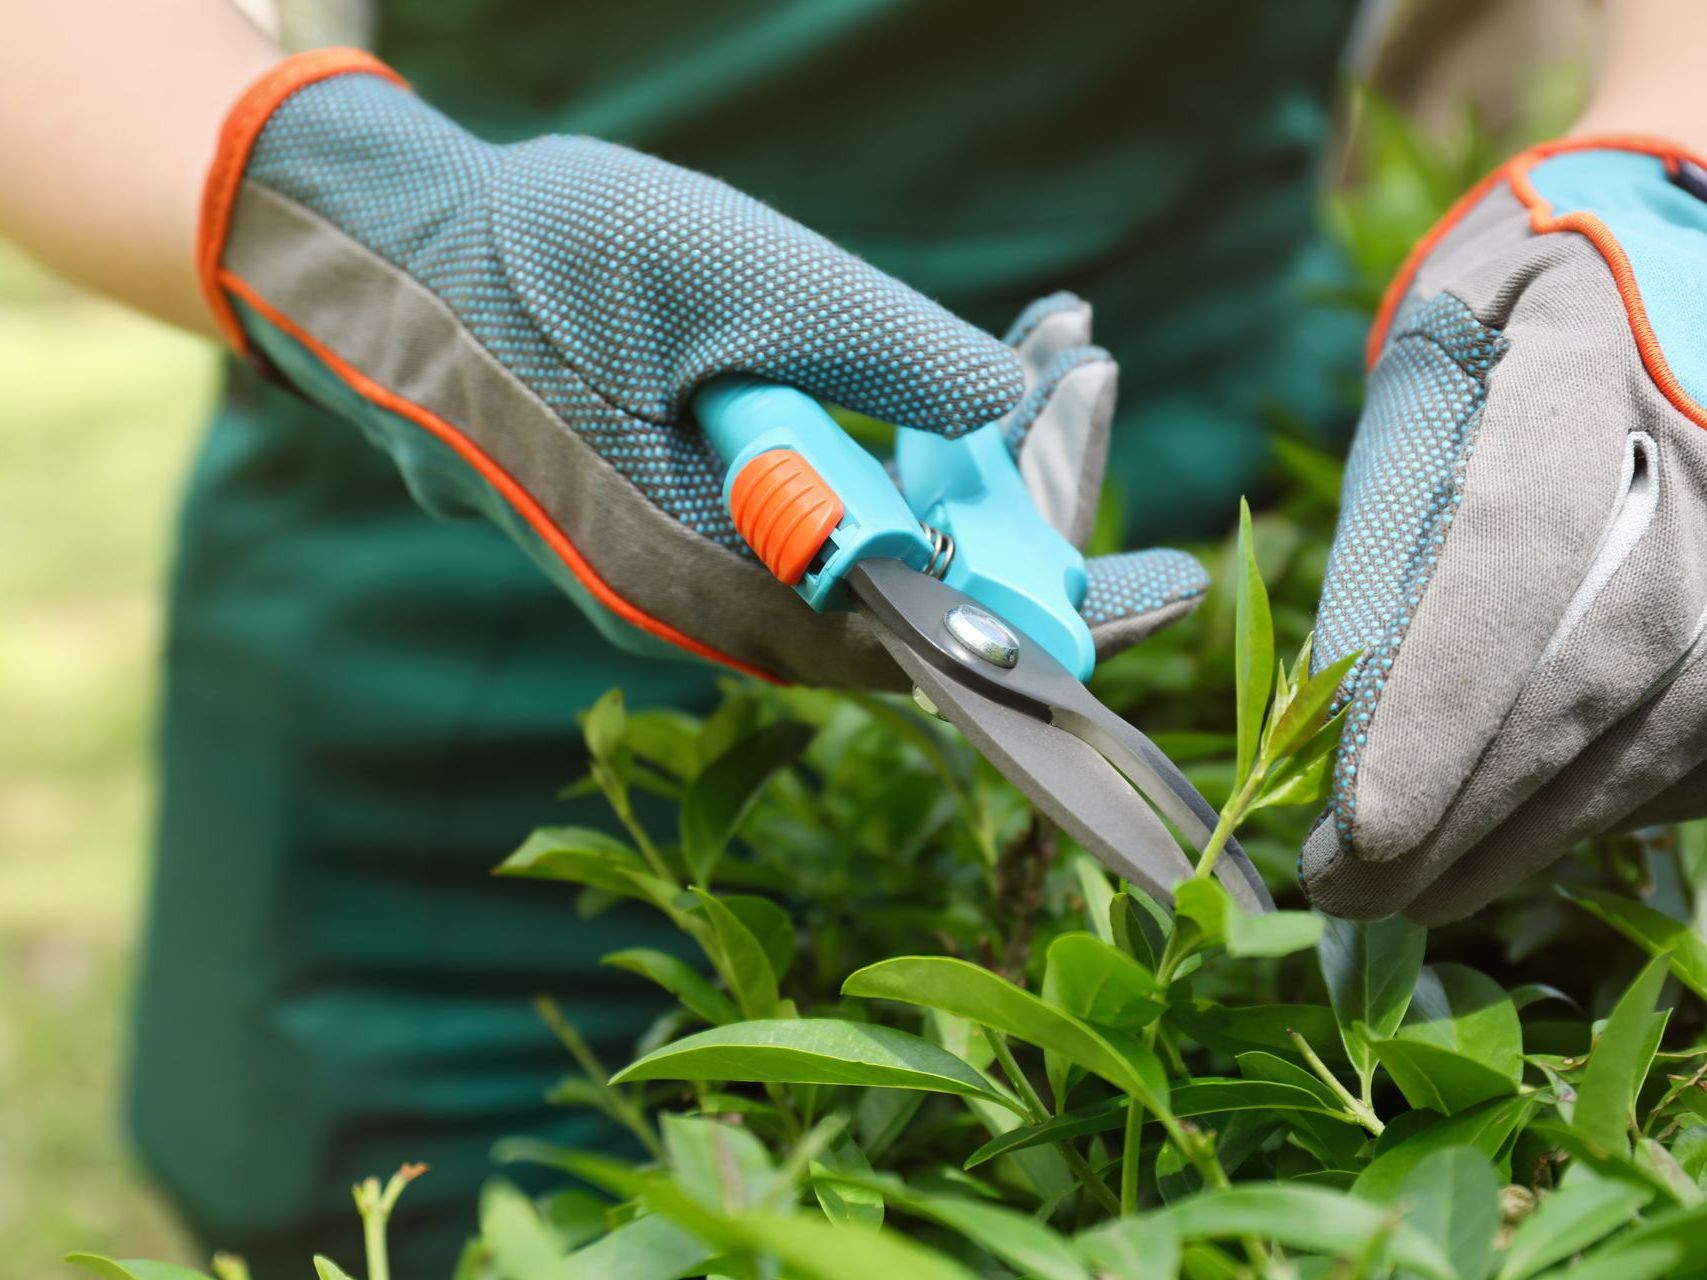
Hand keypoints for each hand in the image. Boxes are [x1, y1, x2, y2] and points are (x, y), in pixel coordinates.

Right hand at [200, 51, 1202, 685]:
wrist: (387, 270)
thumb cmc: (544, 267)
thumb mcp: (738, 274)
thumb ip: (890, 350)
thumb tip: (1018, 405)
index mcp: (719, 578)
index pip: (930, 643)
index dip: (1059, 624)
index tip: (1169, 590)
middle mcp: (712, 611)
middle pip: (918, 604)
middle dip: (1029, 507)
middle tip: (1092, 383)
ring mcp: (694, 578)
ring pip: (877, 559)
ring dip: (972, 473)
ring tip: (1050, 355)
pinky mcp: (683, 534)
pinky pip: (824, 525)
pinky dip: (904, 462)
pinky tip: (944, 380)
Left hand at [1301, 137, 1706, 921]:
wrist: (1670, 263)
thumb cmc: (1516, 324)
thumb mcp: (1431, 376)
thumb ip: (1393, 523)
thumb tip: (1347, 712)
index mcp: (1584, 358)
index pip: (1515, 547)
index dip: (1442, 698)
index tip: (1364, 823)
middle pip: (1596, 668)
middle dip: (1467, 808)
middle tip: (1350, 890)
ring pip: (1666, 730)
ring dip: (1532, 834)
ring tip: (1417, 891)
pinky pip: (1705, 744)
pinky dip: (1607, 806)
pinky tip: (1519, 839)